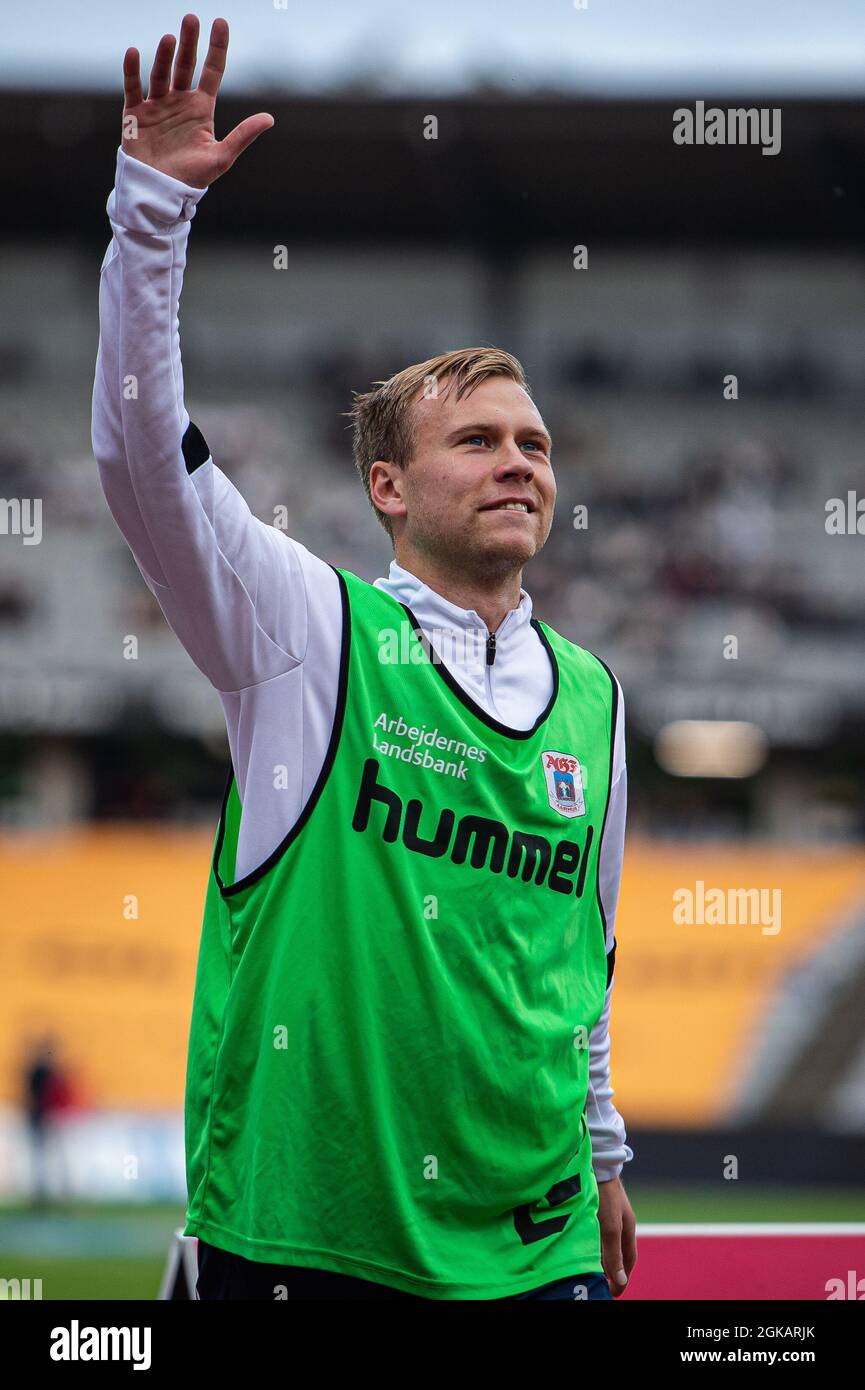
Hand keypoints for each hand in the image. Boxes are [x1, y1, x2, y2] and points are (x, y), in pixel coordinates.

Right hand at [121, 14, 272, 188]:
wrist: (161, 193)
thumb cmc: (192, 178)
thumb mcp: (222, 157)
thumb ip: (243, 135)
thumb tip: (269, 118)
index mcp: (201, 108)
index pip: (212, 71)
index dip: (217, 48)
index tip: (220, 22)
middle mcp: (179, 101)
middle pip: (185, 65)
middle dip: (189, 42)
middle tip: (191, 19)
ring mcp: (157, 105)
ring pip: (161, 74)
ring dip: (164, 56)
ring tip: (169, 39)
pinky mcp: (135, 114)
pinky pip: (133, 87)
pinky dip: (132, 71)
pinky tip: (134, 53)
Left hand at [597, 1174, 636, 1297]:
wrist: (596, 1162)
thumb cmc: (604, 1194)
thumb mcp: (609, 1227)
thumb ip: (614, 1253)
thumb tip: (620, 1280)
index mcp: (627, 1227)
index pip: (629, 1259)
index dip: (623, 1277)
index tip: (614, 1293)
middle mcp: (619, 1221)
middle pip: (617, 1252)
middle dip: (612, 1269)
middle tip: (601, 1284)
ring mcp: (608, 1212)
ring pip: (606, 1241)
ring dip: (601, 1256)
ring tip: (590, 1269)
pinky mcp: (596, 1205)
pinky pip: (596, 1231)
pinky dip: (592, 1242)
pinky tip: (581, 1244)